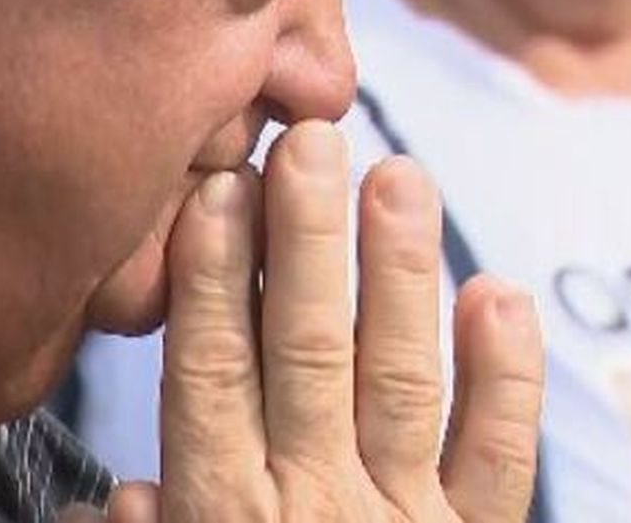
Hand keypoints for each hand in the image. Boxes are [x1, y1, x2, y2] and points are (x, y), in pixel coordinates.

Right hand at [105, 121, 543, 521]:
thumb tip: (125, 489)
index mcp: (224, 514)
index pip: (212, 374)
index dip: (213, 277)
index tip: (222, 190)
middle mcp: (316, 503)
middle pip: (307, 352)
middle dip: (307, 242)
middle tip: (312, 145)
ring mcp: (403, 519)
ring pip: (399, 378)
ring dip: (396, 272)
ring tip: (397, 174)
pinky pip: (497, 454)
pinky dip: (504, 375)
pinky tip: (496, 293)